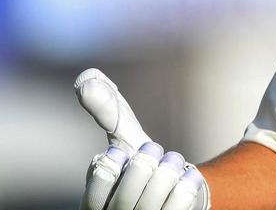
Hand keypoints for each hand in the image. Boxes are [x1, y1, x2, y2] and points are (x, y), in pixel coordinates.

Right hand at [75, 68, 210, 209]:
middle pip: (125, 198)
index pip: (94, 188)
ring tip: (173, 161)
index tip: (119, 152)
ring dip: (166, 173)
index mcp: (95, 205)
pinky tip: (189, 175)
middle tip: (153, 150)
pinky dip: (185, 188)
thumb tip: (87, 79)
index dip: (108, 165)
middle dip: (143, 166)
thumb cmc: (140, 165)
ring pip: (150, 206)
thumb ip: (106, 111)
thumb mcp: (122, 137)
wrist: (173, 195)